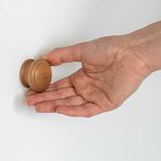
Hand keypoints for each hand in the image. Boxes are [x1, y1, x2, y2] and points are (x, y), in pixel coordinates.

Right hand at [25, 36, 151, 117]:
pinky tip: (60, 109)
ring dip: (55, 106)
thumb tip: (45, 58)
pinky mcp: (106, 103)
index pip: (60, 87)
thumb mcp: (81, 50)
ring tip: (39, 107)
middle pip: (62, 97)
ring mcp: (96, 96)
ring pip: (71, 104)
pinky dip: (73, 111)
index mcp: (82, 77)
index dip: (46, 90)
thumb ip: (62, 55)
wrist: (130, 53)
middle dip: (45, 100)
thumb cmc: (110, 49)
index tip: (33, 91)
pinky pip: (87, 109)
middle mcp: (88, 88)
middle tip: (31, 102)